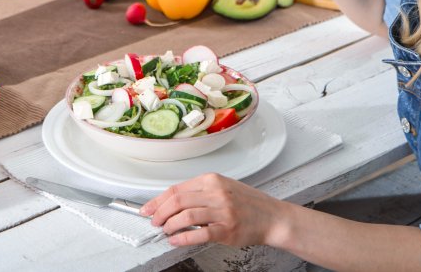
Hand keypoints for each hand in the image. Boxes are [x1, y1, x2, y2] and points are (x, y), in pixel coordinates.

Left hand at [141, 173, 286, 247]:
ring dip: (169, 226)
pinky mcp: (227, 229)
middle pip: (177, 201)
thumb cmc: (248, 204)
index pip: (176, 189)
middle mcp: (216, 193)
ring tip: (166, 231)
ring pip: (185, 216)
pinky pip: (199, 234)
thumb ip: (199, 193)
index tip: (147, 209)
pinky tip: (176, 240)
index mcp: (212, 180)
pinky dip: (182, 238)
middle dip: (159, 213)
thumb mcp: (223, 188)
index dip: (157, 200)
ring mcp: (222, 211)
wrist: (273, 217)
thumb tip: (172, 203)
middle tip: (154, 221)